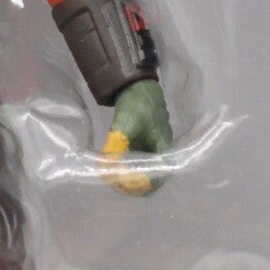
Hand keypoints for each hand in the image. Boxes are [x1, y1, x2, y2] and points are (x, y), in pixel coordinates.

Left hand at [102, 76, 171, 194]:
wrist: (136, 83)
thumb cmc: (136, 103)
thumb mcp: (124, 125)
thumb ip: (116, 145)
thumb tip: (105, 167)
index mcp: (163, 146)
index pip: (159, 175)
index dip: (144, 186)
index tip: (126, 186)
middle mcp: (162, 148)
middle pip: (154, 175)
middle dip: (136, 184)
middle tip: (118, 185)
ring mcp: (154, 144)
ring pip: (146, 168)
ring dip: (133, 175)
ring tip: (115, 178)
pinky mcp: (146, 140)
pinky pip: (140, 158)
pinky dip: (130, 165)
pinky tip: (116, 165)